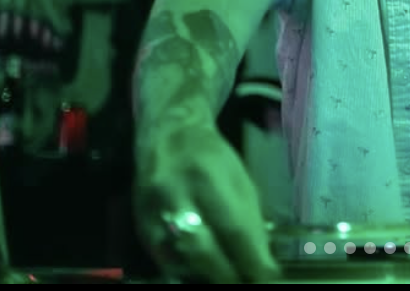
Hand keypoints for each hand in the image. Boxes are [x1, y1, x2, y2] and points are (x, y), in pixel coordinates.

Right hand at [133, 121, 282, 282]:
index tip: (270, 279)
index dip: (252, 260)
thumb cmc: (213, 157)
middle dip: (228, 276)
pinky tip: (201, 278)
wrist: (168, 134)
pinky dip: (185, 274)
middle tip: (249, 284)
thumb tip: (262, 264)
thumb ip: (249, 219)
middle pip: (202, 250)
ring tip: (228, 280)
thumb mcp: (239, 179)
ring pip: (179, 260)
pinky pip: (163, 261)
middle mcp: (175, 195)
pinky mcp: (139, 227)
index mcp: (207, 176)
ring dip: (206, 278)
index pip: (233, 228)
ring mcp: (151, 213)